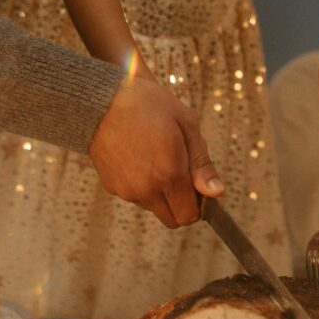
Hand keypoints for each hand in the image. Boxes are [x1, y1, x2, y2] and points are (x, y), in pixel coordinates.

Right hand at [89, 76, 223, 227]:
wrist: (102, 99)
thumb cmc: (147, 105)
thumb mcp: (186, 125)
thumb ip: (202, 164)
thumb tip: (217, 193)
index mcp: (170, 174)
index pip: (189, 216)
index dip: (198, 204)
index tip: (195, 186)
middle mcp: (147, 189)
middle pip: (172, 220)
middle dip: (180, 204)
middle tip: (178, 173)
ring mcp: (127, 190)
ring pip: (153, 207)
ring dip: (159, 193)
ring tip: (153, 157)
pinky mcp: (111, 186)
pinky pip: (134, 196)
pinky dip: (140, 185)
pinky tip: (136, 157)